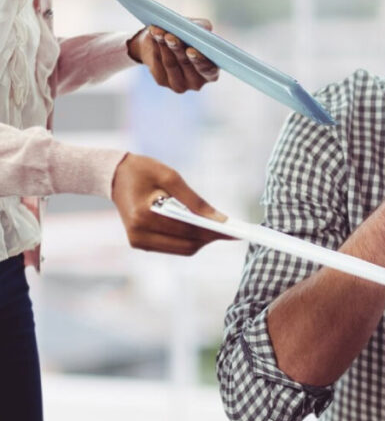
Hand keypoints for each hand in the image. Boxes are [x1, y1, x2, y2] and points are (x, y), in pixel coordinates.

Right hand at [111, 154, 229, 254]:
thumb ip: (196, 201)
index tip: (234, 231)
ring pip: (182, 249)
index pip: (187, 230)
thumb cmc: (143, 171)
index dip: (213, 232)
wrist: (114, 176)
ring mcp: (138, 241)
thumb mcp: (171, 177)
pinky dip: (189, 239)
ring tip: (220, 229)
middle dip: (210, 238)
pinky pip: (173, 247)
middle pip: (187, 245)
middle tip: (231, 231)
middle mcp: (139, 234)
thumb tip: (220, 219)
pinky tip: (202, 229)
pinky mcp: (140, 243)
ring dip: (202, 240)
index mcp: (144, 216)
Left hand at [128, 19, 219, 92]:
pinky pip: (158, 63)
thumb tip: (204, 28)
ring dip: (163, 45)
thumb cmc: (187, 36)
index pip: (209, 70)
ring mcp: (179, 84)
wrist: (164, 43)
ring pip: (170, 63)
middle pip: (186, 64)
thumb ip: (204, 28)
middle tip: (170, 37)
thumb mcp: (197, 29)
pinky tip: (154, 35)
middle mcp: (197, 82)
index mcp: (211, 72)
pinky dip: (155, 46)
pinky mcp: (162, 81)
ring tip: (158, 31)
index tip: (191, 50)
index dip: (200, 60)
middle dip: (177, 49)